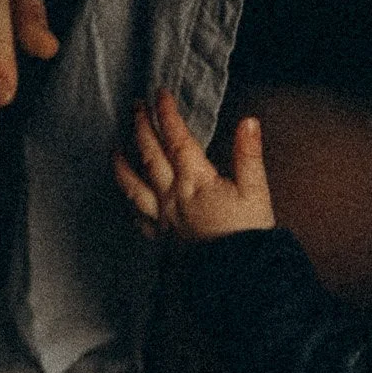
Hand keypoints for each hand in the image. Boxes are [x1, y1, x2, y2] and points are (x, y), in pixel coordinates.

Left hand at [114, 90, 274, 243]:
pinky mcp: (164, 239)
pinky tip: (129, 201)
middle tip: (135, 107)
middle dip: (141, 127)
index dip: (167, 114)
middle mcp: (173, 196)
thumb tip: (248, 123)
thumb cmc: (247, 236)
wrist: (238, 277)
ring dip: (122, 164)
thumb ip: (249, 155)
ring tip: (114, 149)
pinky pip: (140, 219)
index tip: (160, 95)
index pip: (177, 139)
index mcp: (196, 181)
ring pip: (134, 186)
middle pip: (150, 155)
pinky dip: (131, 206)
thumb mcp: (256, 192)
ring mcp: (164, 218)